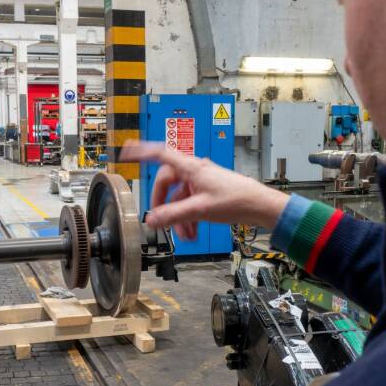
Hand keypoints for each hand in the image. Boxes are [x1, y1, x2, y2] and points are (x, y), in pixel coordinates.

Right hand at [120, 141, 289, 239]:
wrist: (259, 206)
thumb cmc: (236, 200)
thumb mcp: (199, 210)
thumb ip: (173, 215)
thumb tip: (152, 220)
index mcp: (191, 168)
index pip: (160, 154)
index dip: (141, 151)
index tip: (126, 151)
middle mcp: (195, 171)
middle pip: (167, 183)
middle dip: (164, 204)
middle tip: (160, 220)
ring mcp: (202, 182)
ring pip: (180, 197)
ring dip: (179, 217)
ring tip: (184, 235)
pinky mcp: (209, 192)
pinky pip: (190, 203)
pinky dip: (188, 217)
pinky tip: (192, 232)